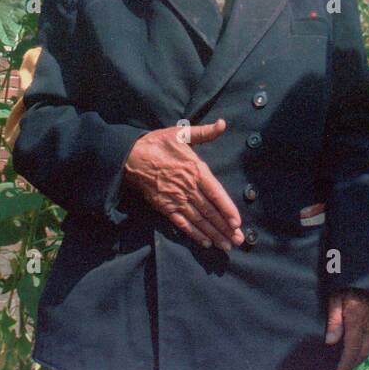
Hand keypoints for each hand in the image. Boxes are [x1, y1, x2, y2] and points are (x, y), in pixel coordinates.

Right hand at [123, 119, 244, 249]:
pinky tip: (205, 242)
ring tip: (226, 245)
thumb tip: (223, 124)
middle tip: (238, 241)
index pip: (215, 193)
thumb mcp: (181, 133)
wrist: (130, 156)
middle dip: (225, 227)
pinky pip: (182, 223)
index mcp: (195, 170)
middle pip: (210, 211)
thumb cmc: (158, 143)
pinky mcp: (165, 207)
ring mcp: (176, 200)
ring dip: (213, 234)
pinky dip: (194, 234)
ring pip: (198, 220)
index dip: (227, 209)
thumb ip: (204, 132)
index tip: (237, 222)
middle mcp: (188, 188)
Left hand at [325, 290, 368, 369]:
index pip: (352, 348)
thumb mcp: (334, 298)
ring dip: (362, 356)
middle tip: (342, 369)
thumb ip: (334, 320)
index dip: (345, 362)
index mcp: (357, 318)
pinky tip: (362, 348)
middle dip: (353, 362)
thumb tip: (331, 342)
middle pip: (363, 350)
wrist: (365, 267)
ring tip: (351, 362)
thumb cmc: (345, 282)